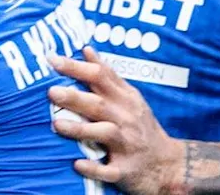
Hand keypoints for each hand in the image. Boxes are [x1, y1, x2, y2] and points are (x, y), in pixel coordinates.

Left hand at [48, 46, 183, 194]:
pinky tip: (77, 164)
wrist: (167, 164)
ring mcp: (127, 145)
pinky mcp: (125, 170)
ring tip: (57, 124)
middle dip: (75, 97)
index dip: (76, 67)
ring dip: (80, 129)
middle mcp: (126, 119)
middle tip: (51, 91)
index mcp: (125, 99)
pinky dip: (94, 167)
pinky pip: (108, 170)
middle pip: (99, 104)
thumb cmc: (142, 127)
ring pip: (104, 133)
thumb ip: (108, 75)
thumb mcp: (129, 97)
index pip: (100, 76)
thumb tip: (85, 50)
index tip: (52, 59)